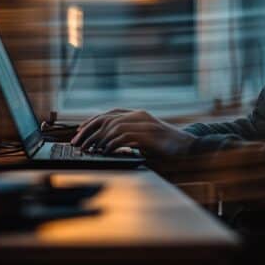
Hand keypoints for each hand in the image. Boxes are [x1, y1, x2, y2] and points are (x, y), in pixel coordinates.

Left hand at [70, 108, 195, 157]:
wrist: (187, 147)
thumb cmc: (165, 146)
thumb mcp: (143, 139)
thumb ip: (128, 137)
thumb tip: (105, 144)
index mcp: (138, 114)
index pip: (109, 113)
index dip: (92, 121)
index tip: (79, 131)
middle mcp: (139, 116)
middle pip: (107, 118)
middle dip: (89, 130)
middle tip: (77, 142)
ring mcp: (145, 124)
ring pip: (113, 127)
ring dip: (98, 139)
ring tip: (89, 149)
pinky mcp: (148, 134)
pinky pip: (124, 137)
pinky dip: (112, 144)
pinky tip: (104, 152)